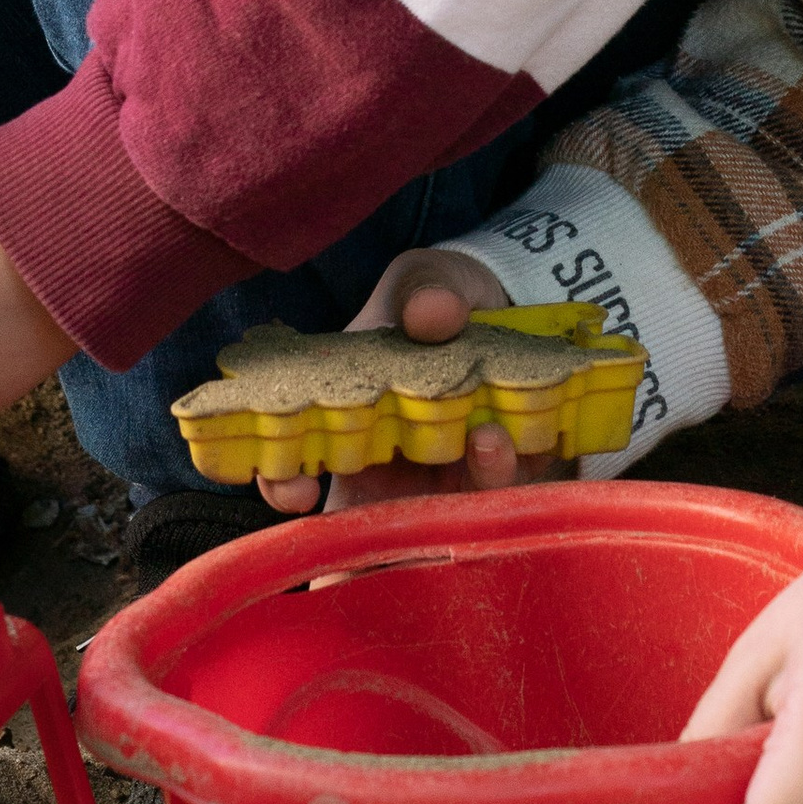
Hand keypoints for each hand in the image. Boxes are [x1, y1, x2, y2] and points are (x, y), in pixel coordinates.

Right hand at [256, 242, 537, 517]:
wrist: (513, 300)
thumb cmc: (443, 295)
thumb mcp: (425, 278)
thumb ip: (425, 289)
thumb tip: (431, 313)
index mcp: (346, 410)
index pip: (292, 461)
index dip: (282, 482)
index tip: (296, 488)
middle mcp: (387, 455)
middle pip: (363, 512)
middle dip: (377, 525)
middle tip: (407, 504)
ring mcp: (441, 471)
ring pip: (441, 508)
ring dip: (463, 482)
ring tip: (489, 436)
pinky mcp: (498, 469)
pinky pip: (499, 487)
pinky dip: (508, 470)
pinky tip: (520, 438)